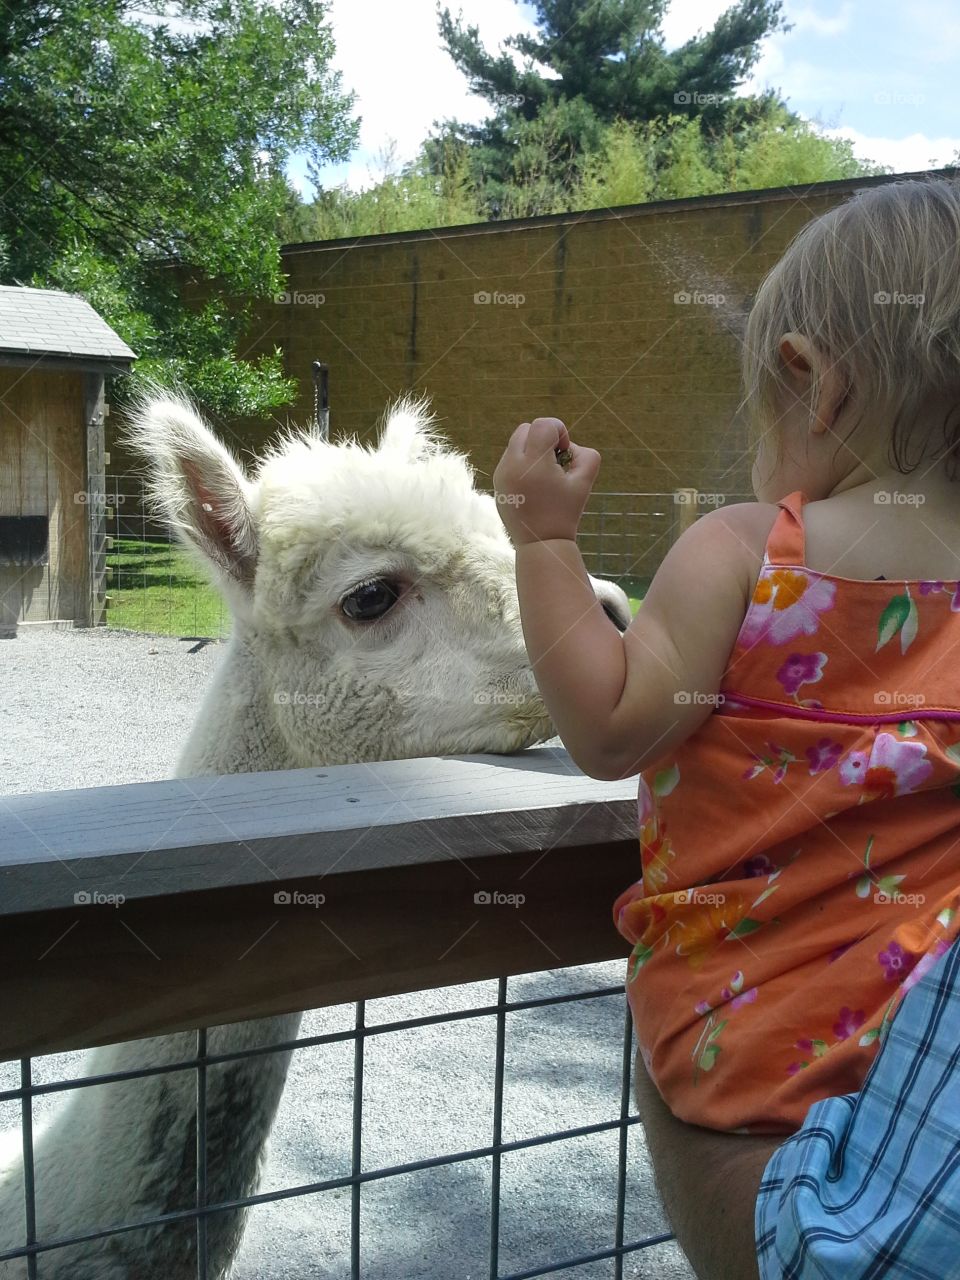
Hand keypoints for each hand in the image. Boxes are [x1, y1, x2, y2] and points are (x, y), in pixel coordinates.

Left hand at [493, 417, 600, 545]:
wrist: (541, 542)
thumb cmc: (566, 512)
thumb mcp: (585, 481)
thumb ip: (586, 454)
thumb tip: (566, 447)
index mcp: (533, 463)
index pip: (543, 424)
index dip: (559, 431)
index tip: (564, 452)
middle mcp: (512, 465)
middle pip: (526, 428)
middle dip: (543, 437)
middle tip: (555, 461)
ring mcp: (501, 473)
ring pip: (516, 443)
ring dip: (532, 449)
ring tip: (545, 475)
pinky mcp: (496, 482)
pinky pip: (509, 459)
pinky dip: (523, 463)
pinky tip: (534, 484)